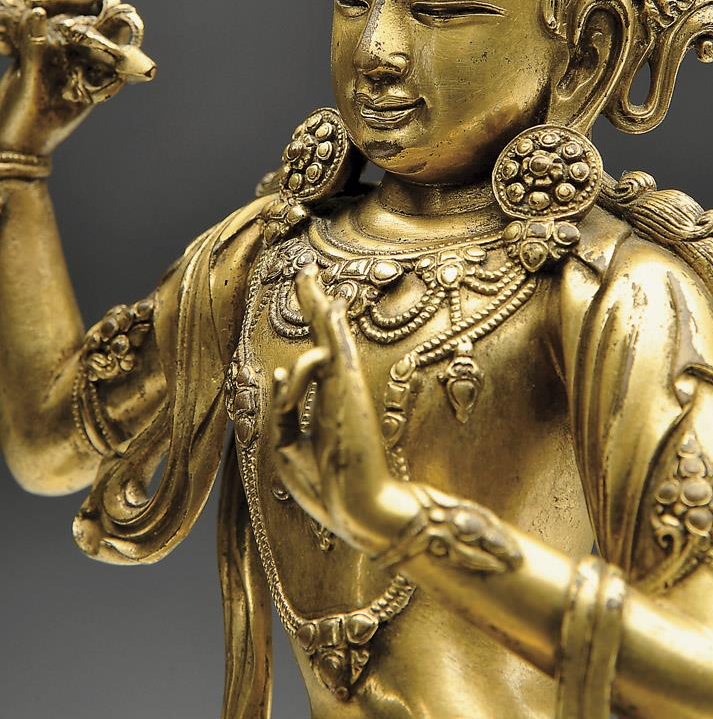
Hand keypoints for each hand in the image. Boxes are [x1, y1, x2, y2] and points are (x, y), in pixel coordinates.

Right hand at [0, 0, 155, 154]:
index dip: (114, 16)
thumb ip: (37, 49)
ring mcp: (60, 62)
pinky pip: (37, 34)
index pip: (115, 42)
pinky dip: (33, 18)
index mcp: (97, 76)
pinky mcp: (36, 59)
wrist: (7, 144)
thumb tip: (37, 12)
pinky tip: (27, 0)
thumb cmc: (32, 124)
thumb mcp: (35, 86)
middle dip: (79, 4)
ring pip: (61, 28)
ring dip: (55, 7)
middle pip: (87, 28)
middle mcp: (82, 66)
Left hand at [270, 266, 417, 554]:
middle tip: (307, 271)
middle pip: (325, 335)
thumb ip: (282, 410)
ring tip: (306, 273)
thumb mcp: (289, 449)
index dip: (313, 333)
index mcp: (326, 404)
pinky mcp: (348, 389)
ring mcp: (345, 387)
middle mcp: (338, 390)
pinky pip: (326, 352)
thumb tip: (280, 370)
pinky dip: (309, 354)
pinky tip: (306, 338)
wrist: (361, 511)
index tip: (313, 311)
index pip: (317, 361)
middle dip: (314, 302)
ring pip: (328, 332)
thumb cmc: (329, 487)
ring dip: (314, 302)